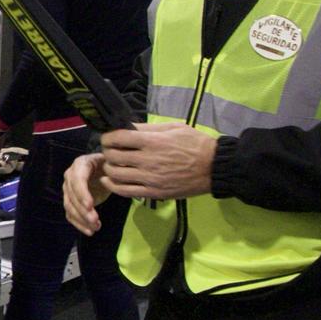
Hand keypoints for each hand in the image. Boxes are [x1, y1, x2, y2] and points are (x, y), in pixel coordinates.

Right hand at [63, 152, 110, 235]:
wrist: (104, 169)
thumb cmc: (110, 165)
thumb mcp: (114, 164)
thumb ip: (116, 169)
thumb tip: (116, 178)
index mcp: (80, 164)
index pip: (78, 179)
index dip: (82, 193)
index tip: (90, 205)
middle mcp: (70, 176)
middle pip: (72, 195)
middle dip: (83, 210)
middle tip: (95, 221)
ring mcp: (68, 189)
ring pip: (70, 207)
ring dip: (81, 219)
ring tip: (96, 227)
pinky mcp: (71, 201)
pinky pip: (71, 214)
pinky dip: (79, 224)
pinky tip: (90, 231)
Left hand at [98, 123, 216, 200]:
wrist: (213, 167)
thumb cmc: (195, 143)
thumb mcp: (174, 127)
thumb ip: (148, 128)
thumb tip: (127, 126)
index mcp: (153, 142)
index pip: (118, 138)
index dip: (107, 137)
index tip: (107, 138)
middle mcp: (148, 160)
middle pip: (113, 156)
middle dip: (107, 152)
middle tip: (109, 150)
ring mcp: (150, 179)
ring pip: (116, 175)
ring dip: (108, 168)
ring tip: (111, 164)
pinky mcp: (154, 193)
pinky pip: (125, 191)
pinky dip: (113, 185)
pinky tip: (109, 180)